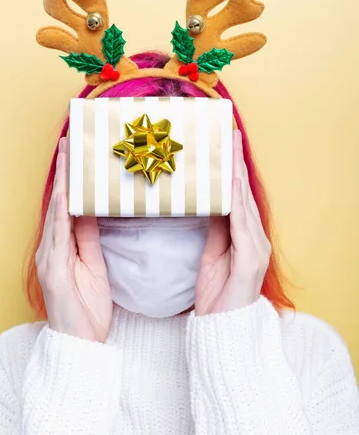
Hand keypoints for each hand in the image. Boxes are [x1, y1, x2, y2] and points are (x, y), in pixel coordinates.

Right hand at [35, 137, 112, 341]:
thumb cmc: (88, 308)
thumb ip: (90, 239)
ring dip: (63, 185)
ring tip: (68, 159)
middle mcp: (52, 248)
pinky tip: (67, 196)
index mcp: (63, 247)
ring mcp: (50, 259)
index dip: (72, 180)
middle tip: (68, 144)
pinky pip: (59, 237)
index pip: (68, 206)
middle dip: (65, 173)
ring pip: (57, 214)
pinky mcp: (54, 271)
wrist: (80, 345)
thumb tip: (94, 212)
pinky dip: (62, 215)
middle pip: (59, 204)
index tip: (77, 155)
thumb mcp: (94, 266)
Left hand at [195, 129, 270, 314]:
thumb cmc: (216, 294)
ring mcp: (255, 248)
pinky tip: (232, 185)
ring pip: (244, 204)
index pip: (238, 196)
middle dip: (236, 163)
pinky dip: (237, 203)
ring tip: (230, 149)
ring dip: (236, 175)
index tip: (226, 144)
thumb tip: (209, 201)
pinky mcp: (250, 260)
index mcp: (245, 236)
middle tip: (230, 135)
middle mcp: (255, 238)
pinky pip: (242, 226)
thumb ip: (215, 228)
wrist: (221, 329)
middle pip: (244, 194)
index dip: (232, 169)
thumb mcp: (211, 253)